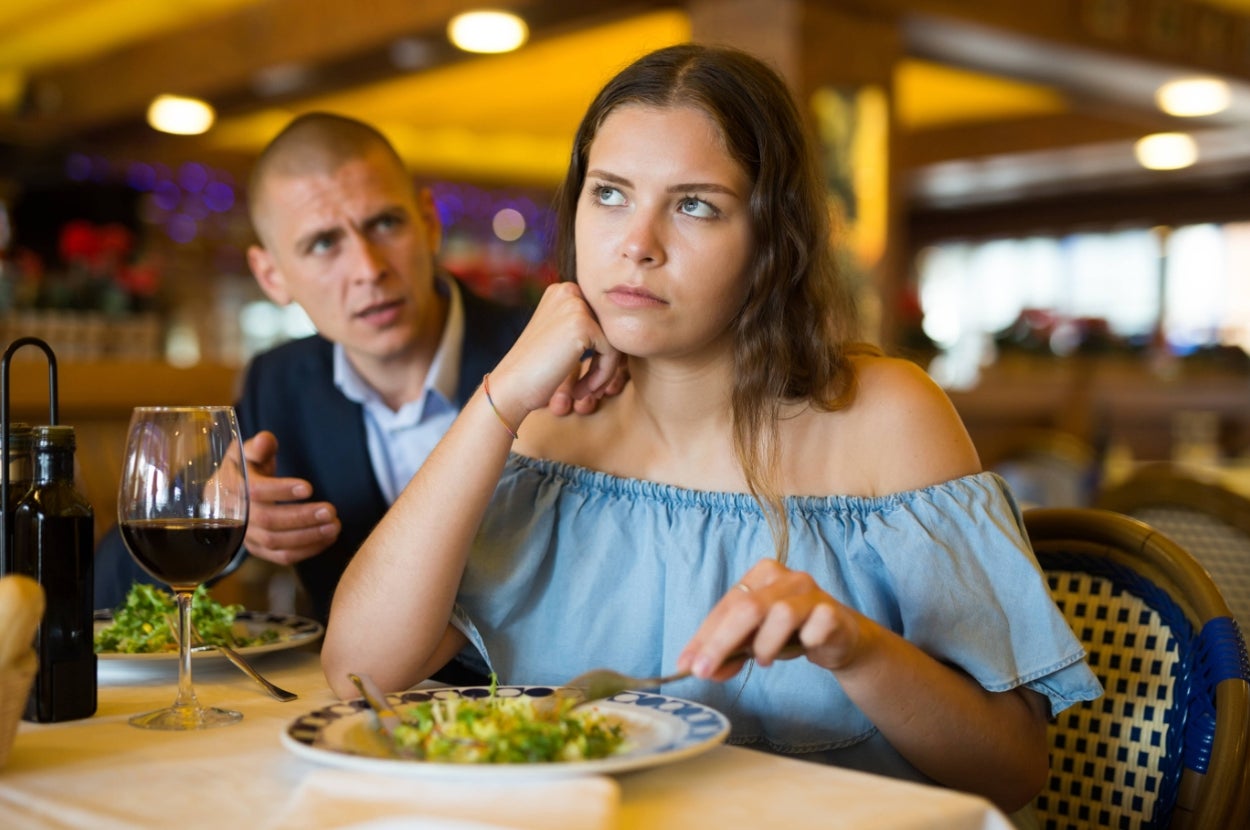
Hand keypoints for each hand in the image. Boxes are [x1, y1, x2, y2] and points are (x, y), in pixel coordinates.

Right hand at [240, 431, 340, 565]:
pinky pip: (282, 557)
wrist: (234, 491)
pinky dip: (307, 550)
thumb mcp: (248, 451)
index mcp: (230, 486)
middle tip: (331, 510)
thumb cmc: (246, 466)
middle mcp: (234, 515)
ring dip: (309, 536)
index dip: (281, 490)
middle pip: (268, 521)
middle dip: (302, 517)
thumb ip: (259, 446)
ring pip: (276, 542)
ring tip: (335, 526)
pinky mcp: (257, 549)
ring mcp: (245, 536)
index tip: (309, 488)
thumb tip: (265, 441)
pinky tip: (327, 538)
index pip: (254, 492)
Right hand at [488, 282, 624, 424]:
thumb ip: (583, 327)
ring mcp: (576, 305)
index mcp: (563, 291)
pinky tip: (582, 390)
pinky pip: (612, 353)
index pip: (602, 320)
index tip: (588, 378)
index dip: (601, 351)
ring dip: (605, 371)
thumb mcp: (558, 338)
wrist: (510, 386)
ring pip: (615, 341)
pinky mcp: (583, 324)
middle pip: (611, 328)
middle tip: (590, 388)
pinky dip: (602, 376)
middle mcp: (569, 290)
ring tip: (587, 391)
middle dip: (605, 361)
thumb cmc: (534, 370)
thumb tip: (625, 331)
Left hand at [676, 558, 863, 680]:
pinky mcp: (833, 612)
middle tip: (705, 672)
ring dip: (766, 645)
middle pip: (747, 608)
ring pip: (779, 615)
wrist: (840, 637)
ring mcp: (812, 592)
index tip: (687, 665)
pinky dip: (804, 643)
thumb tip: (699, 668)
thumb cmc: (792, 632)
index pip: (726, 606)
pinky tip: (804, 646)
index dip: (704, 637)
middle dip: (720, 643)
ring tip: (765, 659)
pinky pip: (814, 629)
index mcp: (762, 574)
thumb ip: (728, 650)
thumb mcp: (754, 639)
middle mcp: (786, 577)